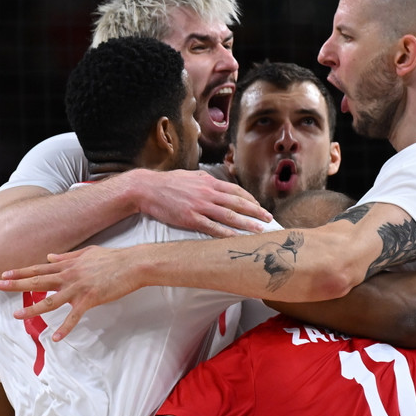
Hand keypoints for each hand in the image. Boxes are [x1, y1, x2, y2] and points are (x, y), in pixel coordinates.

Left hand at [0, 246, 140, 339]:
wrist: (133, 264)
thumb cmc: (113, 259)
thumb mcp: (87, 252)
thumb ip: (67, 256)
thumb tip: (50, 256)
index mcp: (68, 265)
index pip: (39, 268)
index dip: (21, 272)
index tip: (5, 274)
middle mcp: (69, 275)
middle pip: (38, 280)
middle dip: (17, 284)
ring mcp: (78, 288)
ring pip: (51, 300)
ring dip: (33, 309)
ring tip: (17, 316)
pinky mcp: (90, 299)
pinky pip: (74, 317)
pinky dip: (65, 328)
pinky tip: (56, 338)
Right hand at [134, 169, 271, 237]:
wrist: (147, 189)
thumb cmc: (168, 183)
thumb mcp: (190, 176)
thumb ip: (205, 181)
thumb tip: (216, 184)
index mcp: (209, 182)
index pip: (236, 191)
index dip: (250, 199)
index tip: (259, 206)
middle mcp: (208, 193)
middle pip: (238, 203)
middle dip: (256, 211)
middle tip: (268, 219)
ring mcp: (200, 206)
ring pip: (229, 216)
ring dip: (246, 224)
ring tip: (259, 230)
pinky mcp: (191, 219)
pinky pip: (213, 228)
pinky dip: (227, 234)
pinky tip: (237, 238)